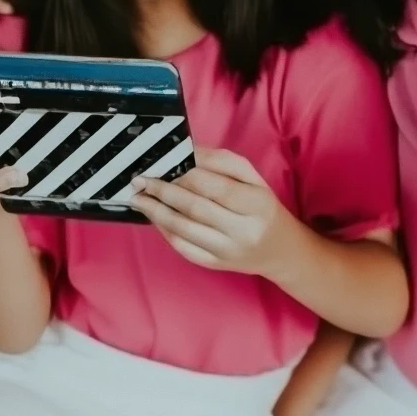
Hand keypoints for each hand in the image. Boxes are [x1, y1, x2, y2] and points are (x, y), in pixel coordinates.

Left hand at [130, 147, 295, 278]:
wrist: (278, 250)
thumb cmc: (261, 207)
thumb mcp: (253, 179)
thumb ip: (222, 162)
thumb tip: (187, 151)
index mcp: (257, 204)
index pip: (216, 187)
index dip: (186, 174)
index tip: (163, 164)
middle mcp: (243, 231)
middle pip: (196, 208)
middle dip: (164, 191)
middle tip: (141, 179)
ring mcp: (227, 251)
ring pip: (184, 229)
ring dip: (156, 211)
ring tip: (138, 197)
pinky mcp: (214, 264)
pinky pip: (182, 247)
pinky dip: (163, 229)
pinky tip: (153, 216)